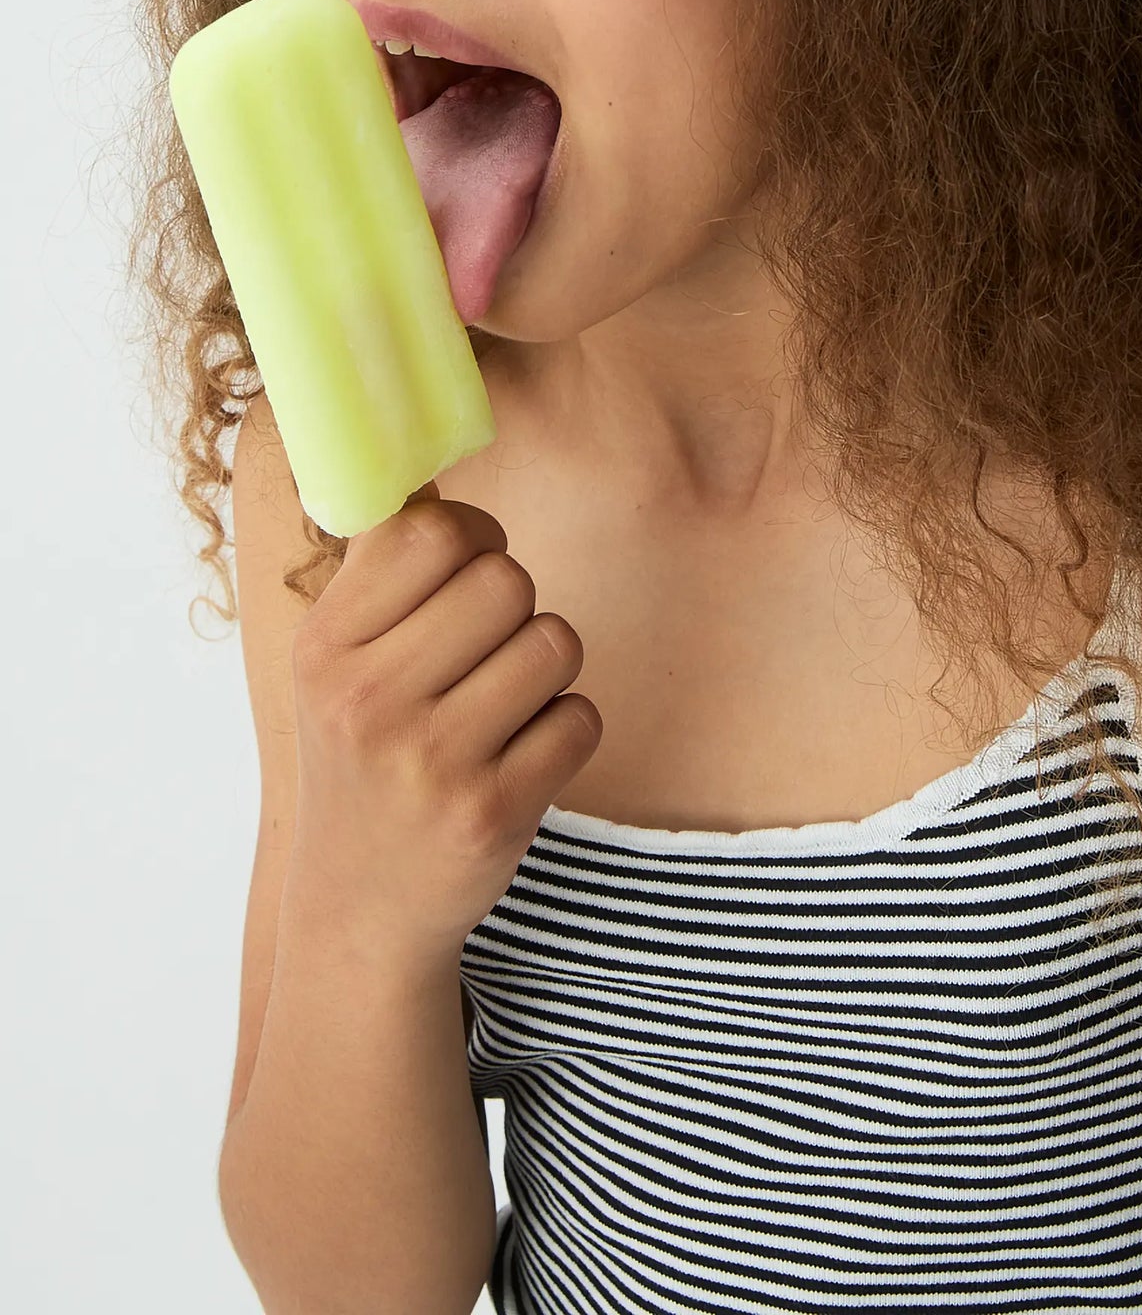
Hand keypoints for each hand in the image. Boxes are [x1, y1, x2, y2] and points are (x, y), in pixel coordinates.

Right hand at [283, 481, 600, 959]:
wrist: (361, 906)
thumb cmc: (364, 755)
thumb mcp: (336, 664)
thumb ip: (381, 570)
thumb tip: (424, 470)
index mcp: (326, 647)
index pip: (431, 532)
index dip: (475, 539)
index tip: (466, 574)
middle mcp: (368, 701)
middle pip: (507, 581)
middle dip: (517, 607)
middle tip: (488, 652)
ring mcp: (431, 763)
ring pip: (556, 643)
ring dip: (547, 669)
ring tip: (503, 706)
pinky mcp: (492, 814)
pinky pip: (580, 718)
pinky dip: (566, 731)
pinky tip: (520, 758)